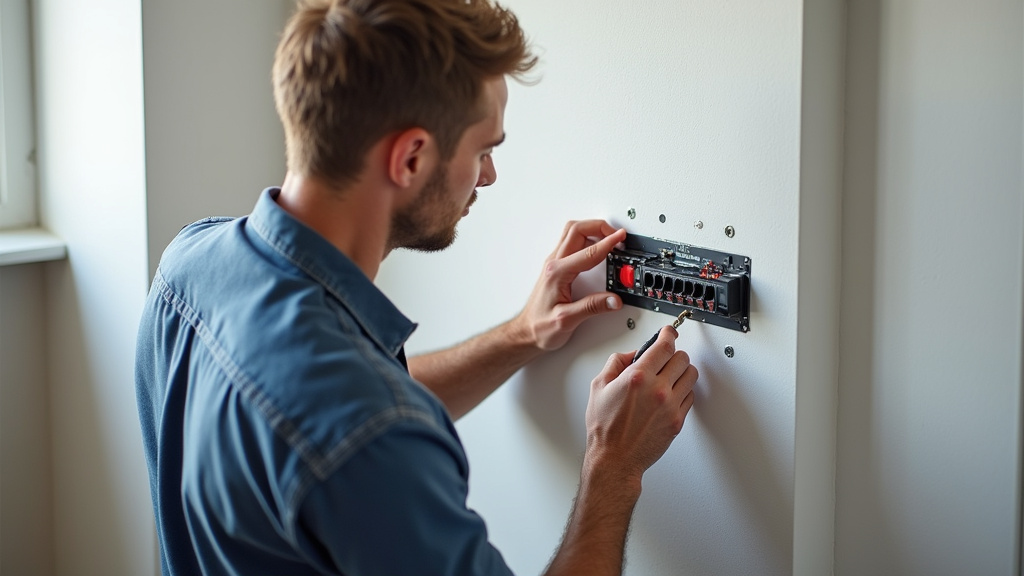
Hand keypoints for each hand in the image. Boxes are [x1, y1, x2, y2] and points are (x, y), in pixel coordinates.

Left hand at [512, 220, 626, 351]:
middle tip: (617, 234)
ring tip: (610, 237)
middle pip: (577, 230)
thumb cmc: (539, 326)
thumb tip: (613, 300)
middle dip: (600, 227)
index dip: (608, 242)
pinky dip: (587, 239)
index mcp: (558, 273)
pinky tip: (596, 247)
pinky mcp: (557, 268)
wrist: (525, 332)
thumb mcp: (567, 320)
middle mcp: (554, 264)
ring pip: (573, 232)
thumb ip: (592, 308)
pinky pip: (572, 243)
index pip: (588, 252)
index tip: (621, 237)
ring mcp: (554, 264)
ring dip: (592, 230)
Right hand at [584, 326, 697, 482]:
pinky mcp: (678, 420)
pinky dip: (683, 390)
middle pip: (682, 358)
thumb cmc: (605, 428)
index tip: (668, 332)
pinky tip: (671, 393)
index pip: (664, 345)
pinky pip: (691, 396)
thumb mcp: (598, 387)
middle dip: (673, 353)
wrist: (615, 458)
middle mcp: (657, 390)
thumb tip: (632, 354)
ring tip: (670, 375)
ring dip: (682, 370)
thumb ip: (616, 363)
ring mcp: (670, 406)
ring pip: (691, 375)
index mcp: (637, 377)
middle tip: (665, 357)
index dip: (668, 334)